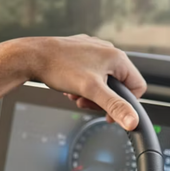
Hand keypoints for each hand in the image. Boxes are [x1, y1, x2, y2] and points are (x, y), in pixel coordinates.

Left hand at [16, 35, 146, 130]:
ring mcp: (93, 49)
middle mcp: (107, 50)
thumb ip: (115, 106)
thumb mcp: (92, 91)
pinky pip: (90, 72)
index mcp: (116, 57)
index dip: (125, 104)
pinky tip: (70, 86)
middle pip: (118, 85)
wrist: (32, 56)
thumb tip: (132, 121)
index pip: (137, 86)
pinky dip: (82, 83)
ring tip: (76, 94)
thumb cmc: (60, 68)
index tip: (108, 113)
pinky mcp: (81, 51)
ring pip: (102, 80)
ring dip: (90, 93)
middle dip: (102, 98)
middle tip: (86, 102)